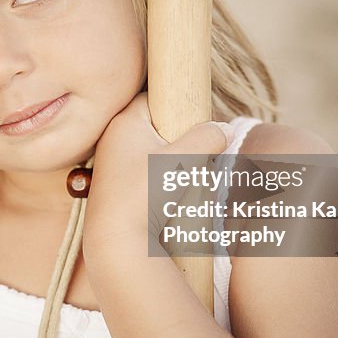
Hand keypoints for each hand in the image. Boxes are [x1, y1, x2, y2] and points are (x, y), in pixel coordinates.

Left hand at [85, 92, 231, 244]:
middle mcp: (113, 139)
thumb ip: (207, 138)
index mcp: (124, 122)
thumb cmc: (146, 193)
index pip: (153, 97)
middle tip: (194, 152)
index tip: (194, 122)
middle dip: (178, 136)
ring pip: (150, 151)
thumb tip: (224, 128)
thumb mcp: (184, 160)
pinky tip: (170, 194)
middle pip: (154, 125)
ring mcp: (112, 164)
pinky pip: (143, 173)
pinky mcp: (115, 187)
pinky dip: (159, 179)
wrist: (117, 240)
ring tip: (185, 176)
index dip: (176, 105)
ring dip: (171, 160)